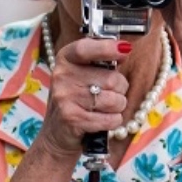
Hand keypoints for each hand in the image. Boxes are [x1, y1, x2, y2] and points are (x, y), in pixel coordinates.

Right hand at [38, 36, 133, 156]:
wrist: (57, 133)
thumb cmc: (77, 98)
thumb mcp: (82, 73)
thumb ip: (101, 60)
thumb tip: (124, 49)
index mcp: (65, 59)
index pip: (85, 49)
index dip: (107, 48)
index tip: (125, 49)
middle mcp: (62, 77)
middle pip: (112, 79)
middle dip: (120, 88)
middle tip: (109, 93)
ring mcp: (65, 98)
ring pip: (115, 100)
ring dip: (118, 106)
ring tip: (104, 107)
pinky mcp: (73, 119)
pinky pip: (111, 119)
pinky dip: (113, 121)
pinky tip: (102, 119)